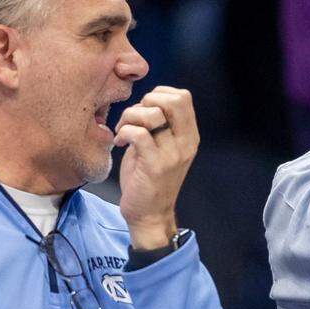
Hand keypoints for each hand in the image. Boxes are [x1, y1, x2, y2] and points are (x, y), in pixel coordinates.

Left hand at [113, 86, 198, 249]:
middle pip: (174, 100)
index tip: (144, 110)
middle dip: (146, 101)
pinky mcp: (155, 165)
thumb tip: (147, 102)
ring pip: (152, 114)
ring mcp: (173, 154)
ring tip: (122, 130)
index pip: (183, 96)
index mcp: (190, 136)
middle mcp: (186, 143)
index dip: (159, 94)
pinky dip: (124, 132)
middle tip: (134, 118)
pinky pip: (139, 133)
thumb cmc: (149, 179)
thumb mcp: (163, 148)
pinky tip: (119, 142)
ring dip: (130, 116)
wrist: (150, 215)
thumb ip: (161, 125)